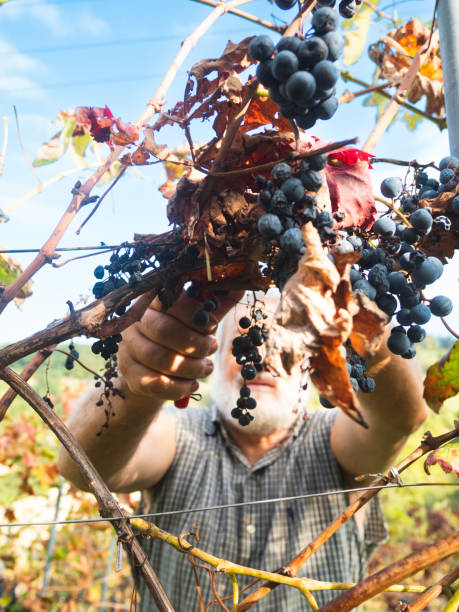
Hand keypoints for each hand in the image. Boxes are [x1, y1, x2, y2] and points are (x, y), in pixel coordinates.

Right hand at [118, 289, 242, 401]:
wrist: (152, 368)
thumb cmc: (180, 336)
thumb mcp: (198, 319)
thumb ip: (216, 304)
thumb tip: (241, 284)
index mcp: (154, 300)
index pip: (170, 300)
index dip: (194, 313)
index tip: (213, 326)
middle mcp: (136, 320)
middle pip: (164, 330)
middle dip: (196, 344)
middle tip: (212, 348)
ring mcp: (128, 347)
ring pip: (160, 359)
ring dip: (191, 367)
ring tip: (207, 368)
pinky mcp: (127, 372)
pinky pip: (152, 383)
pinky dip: (177, 387)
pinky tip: (192, 385)